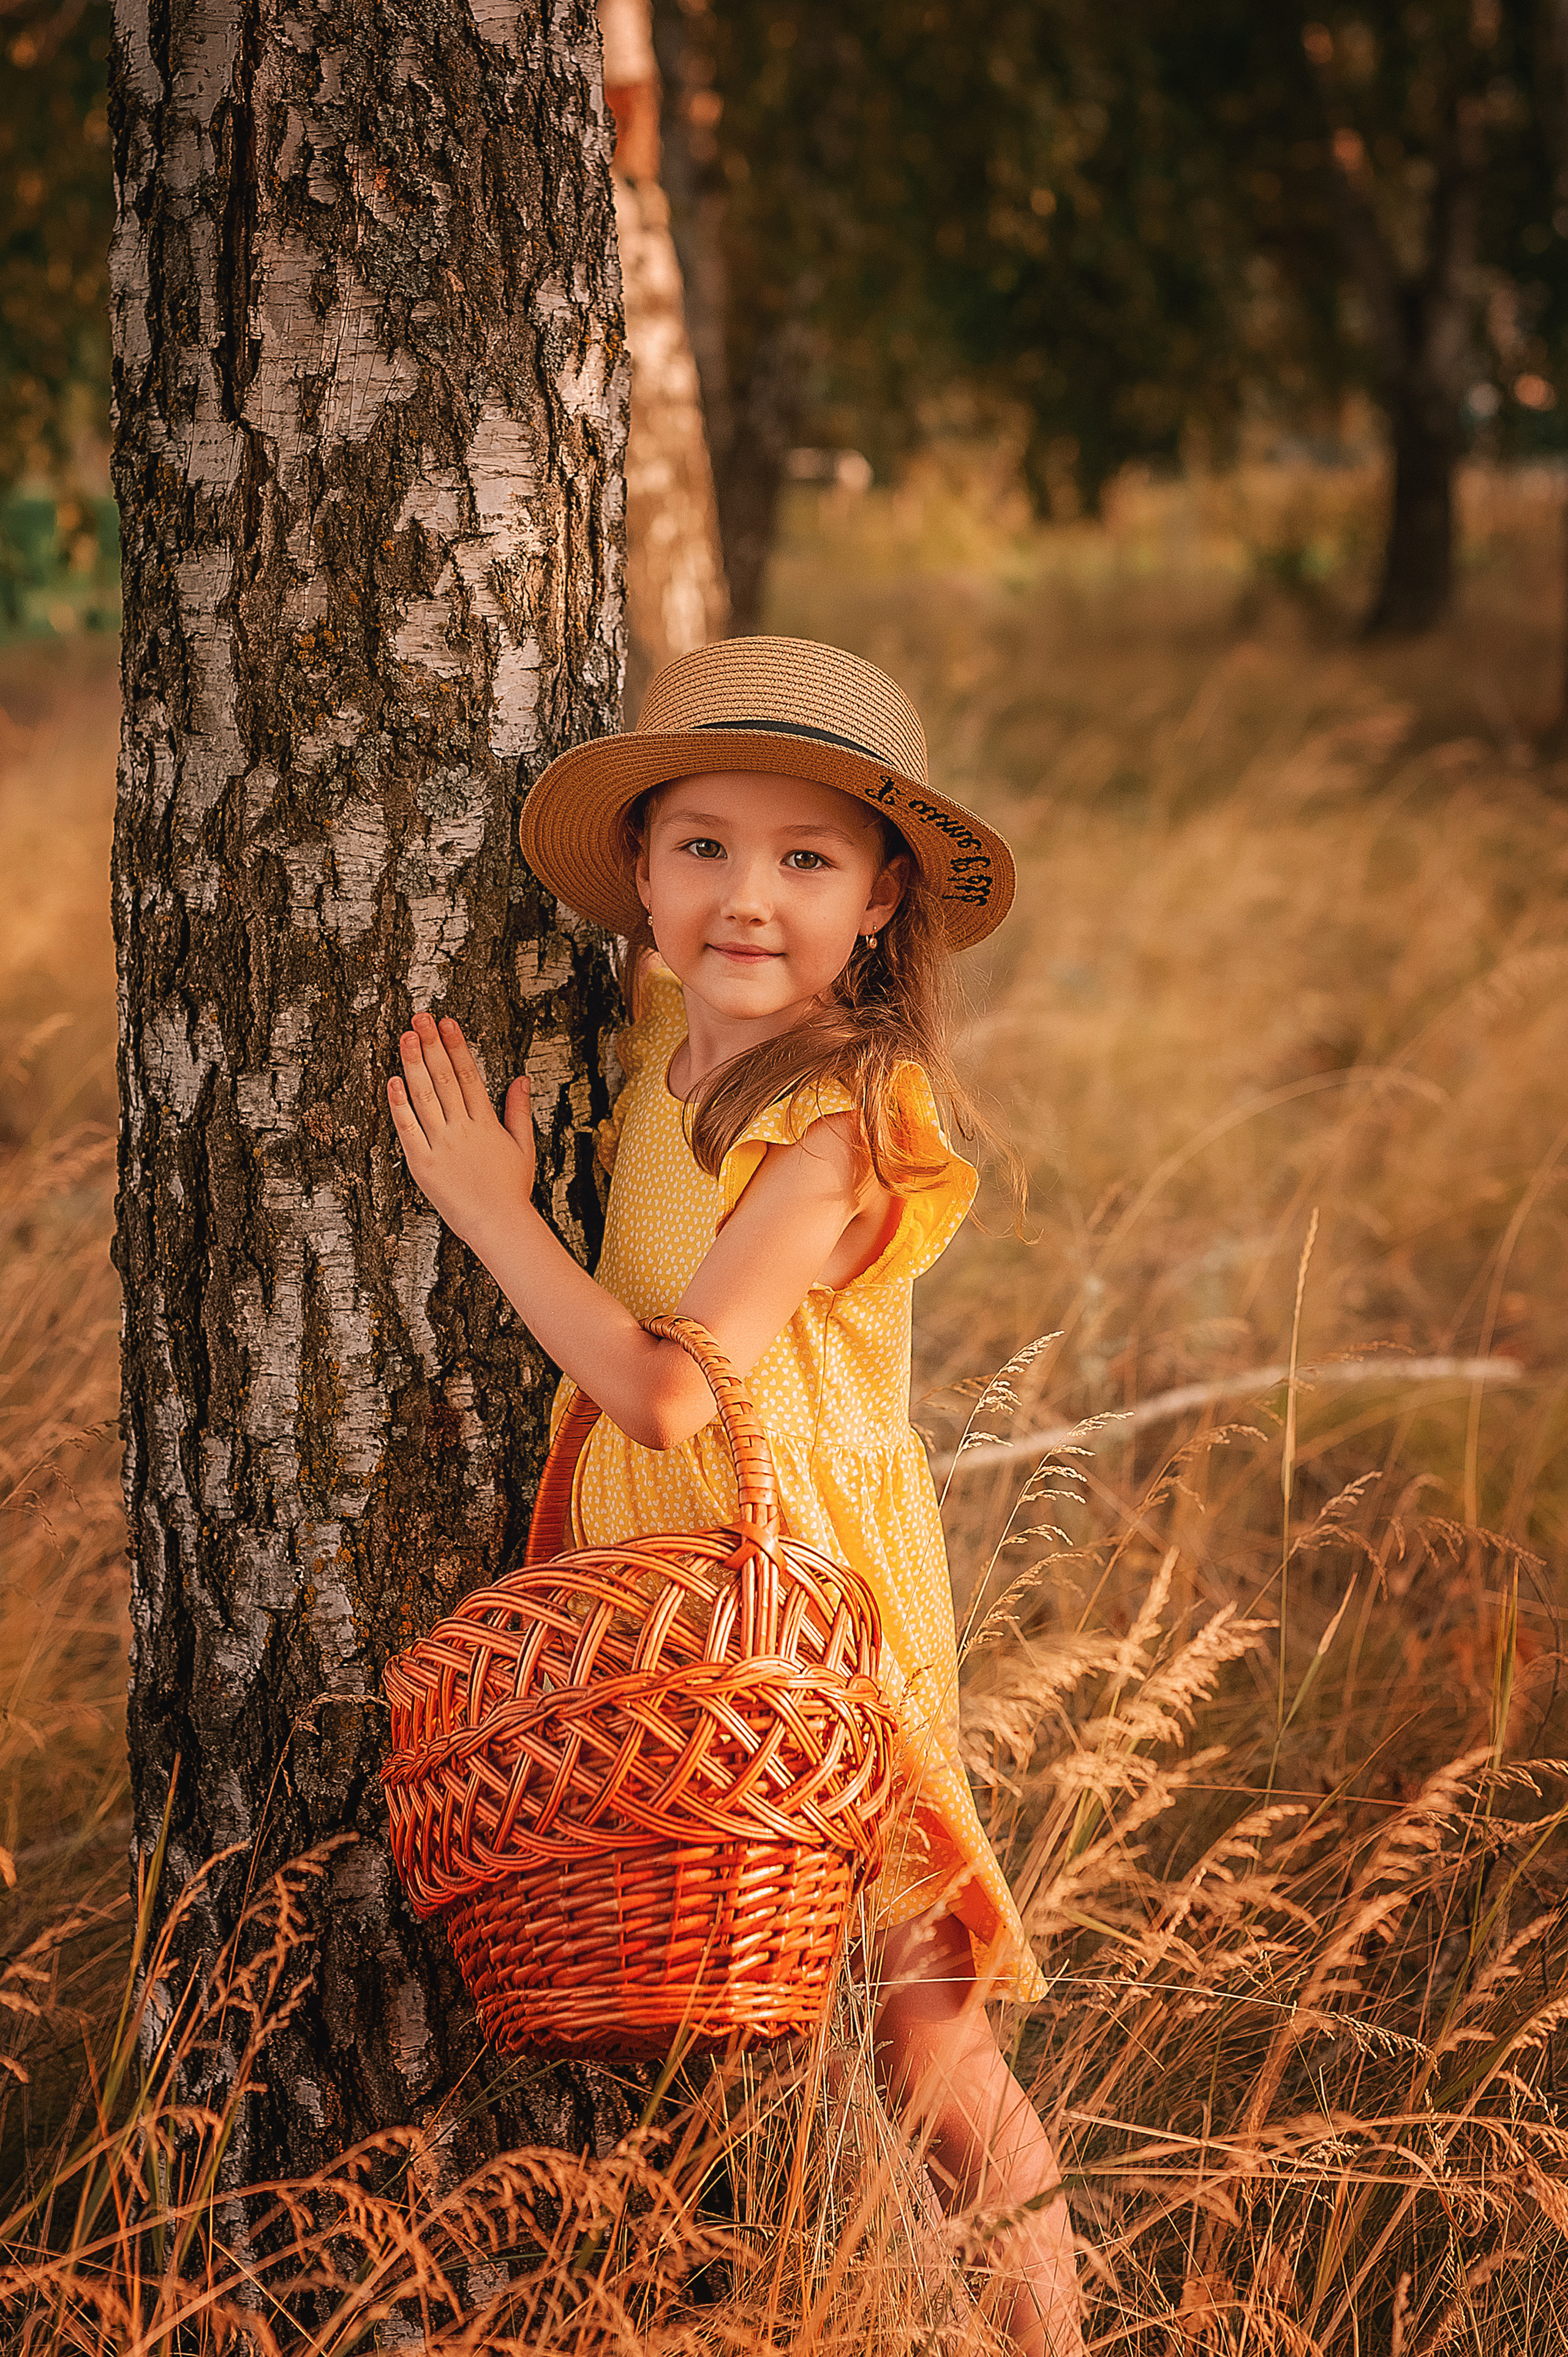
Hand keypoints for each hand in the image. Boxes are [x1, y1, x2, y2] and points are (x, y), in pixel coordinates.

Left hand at [387, 1012, 535, 1249]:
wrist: (498, 1224)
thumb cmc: (511, 1189)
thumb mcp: (523, 1146)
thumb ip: (519, 1111)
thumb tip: (521, 1079)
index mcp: (486, 1123)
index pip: (469, 1074)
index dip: (457, 1046)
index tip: (447, 1022)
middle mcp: (462, 1129)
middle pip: (444, 1078)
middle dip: (431, 1044)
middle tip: (420, 1017)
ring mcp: (441, 1145)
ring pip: (425, 1096)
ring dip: (414, 1064)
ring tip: (405, 1037)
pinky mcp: (422, 1164)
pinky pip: (408, 1130)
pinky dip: (399, 1106)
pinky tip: (393, 1081)